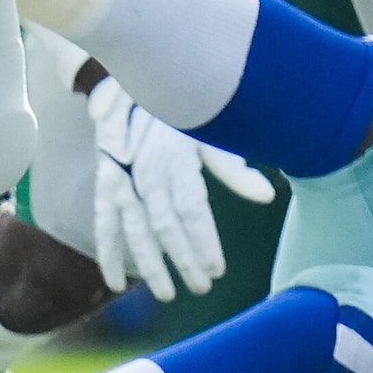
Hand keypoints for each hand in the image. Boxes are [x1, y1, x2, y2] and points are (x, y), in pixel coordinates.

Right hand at [89, 77, 275, 302]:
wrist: (134, 78)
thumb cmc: (181, 110)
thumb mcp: (211, 132)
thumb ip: (234, 168)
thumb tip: (267, 196)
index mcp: (176, 159)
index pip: (192, 210)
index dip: (204, 241)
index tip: (218, 269)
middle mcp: (146, 172)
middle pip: (165, 226)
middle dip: (183, 260)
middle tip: (201, 287)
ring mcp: (121, 179)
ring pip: (135, 231)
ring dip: (149, 265)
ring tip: (166, 294)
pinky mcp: (104, 184)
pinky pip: (105, 223)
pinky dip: (109, 253)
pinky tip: (117, 283)